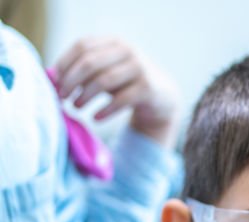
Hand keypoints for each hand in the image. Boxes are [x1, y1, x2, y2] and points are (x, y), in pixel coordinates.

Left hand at [51, 37, 178, 144]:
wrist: (161, 96)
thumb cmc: (125, 83)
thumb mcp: (106, 72)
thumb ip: (84, 71)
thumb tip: (53, 79)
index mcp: (113, 42)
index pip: (82, 46)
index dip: (65, 63)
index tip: (54, 80)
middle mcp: (127, 51)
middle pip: (90, 63)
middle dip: (71, 81)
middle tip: (61, 97)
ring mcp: (139, 68)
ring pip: (103, 81)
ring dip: (85, 96)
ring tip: (75, 107)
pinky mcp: (148, 88)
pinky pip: (121, 100)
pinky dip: (105, 110)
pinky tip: (96, 118)